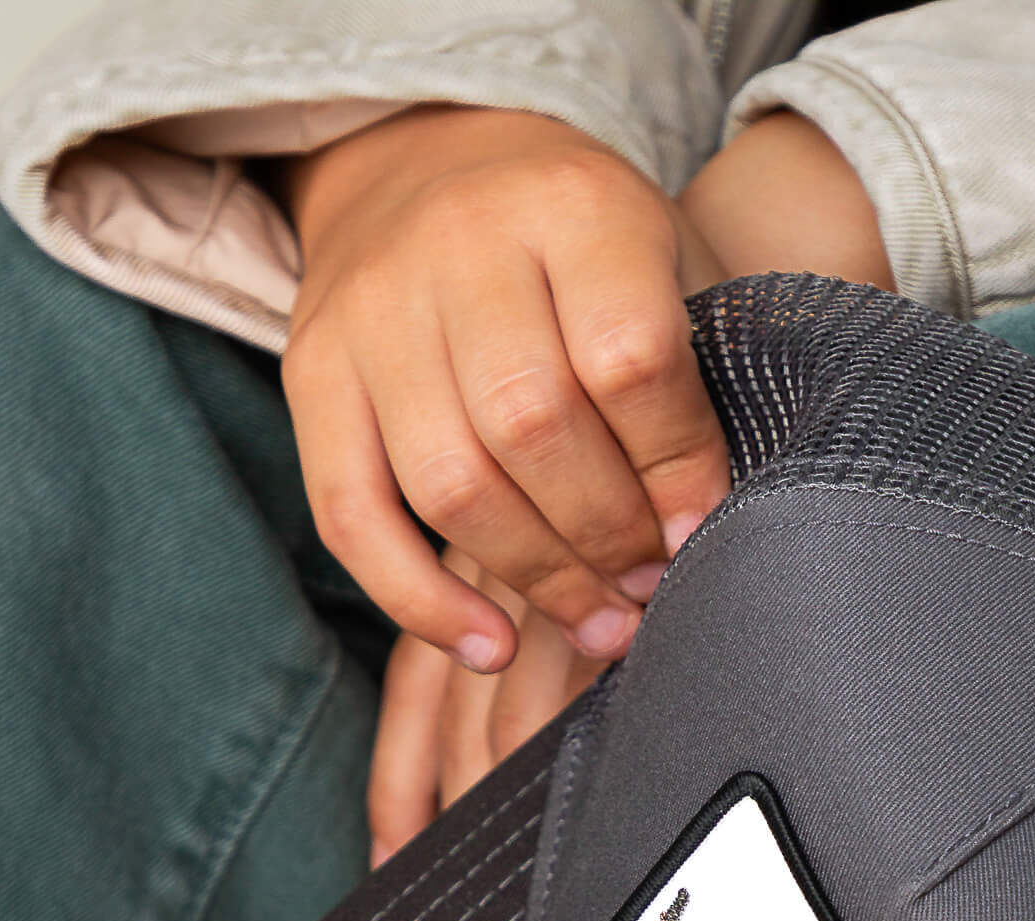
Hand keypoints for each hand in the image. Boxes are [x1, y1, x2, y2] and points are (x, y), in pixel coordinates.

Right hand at [356, 110, 892, 860]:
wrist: (430, 160)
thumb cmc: (581, 249)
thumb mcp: (661, 260)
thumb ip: (696, 372)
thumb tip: (723, 529)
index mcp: (572, 204)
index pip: (628, 357)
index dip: (674, 466)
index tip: (701, 533)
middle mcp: (460, 244)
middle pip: (533, 426)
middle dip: (607, 535)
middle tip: (652, 590)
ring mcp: (372, 309)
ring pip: (450, 482)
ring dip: (536, 578)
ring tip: (600, 625)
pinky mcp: (311, 371)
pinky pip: (351, 514)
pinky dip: (418, 601)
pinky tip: (489, 646)